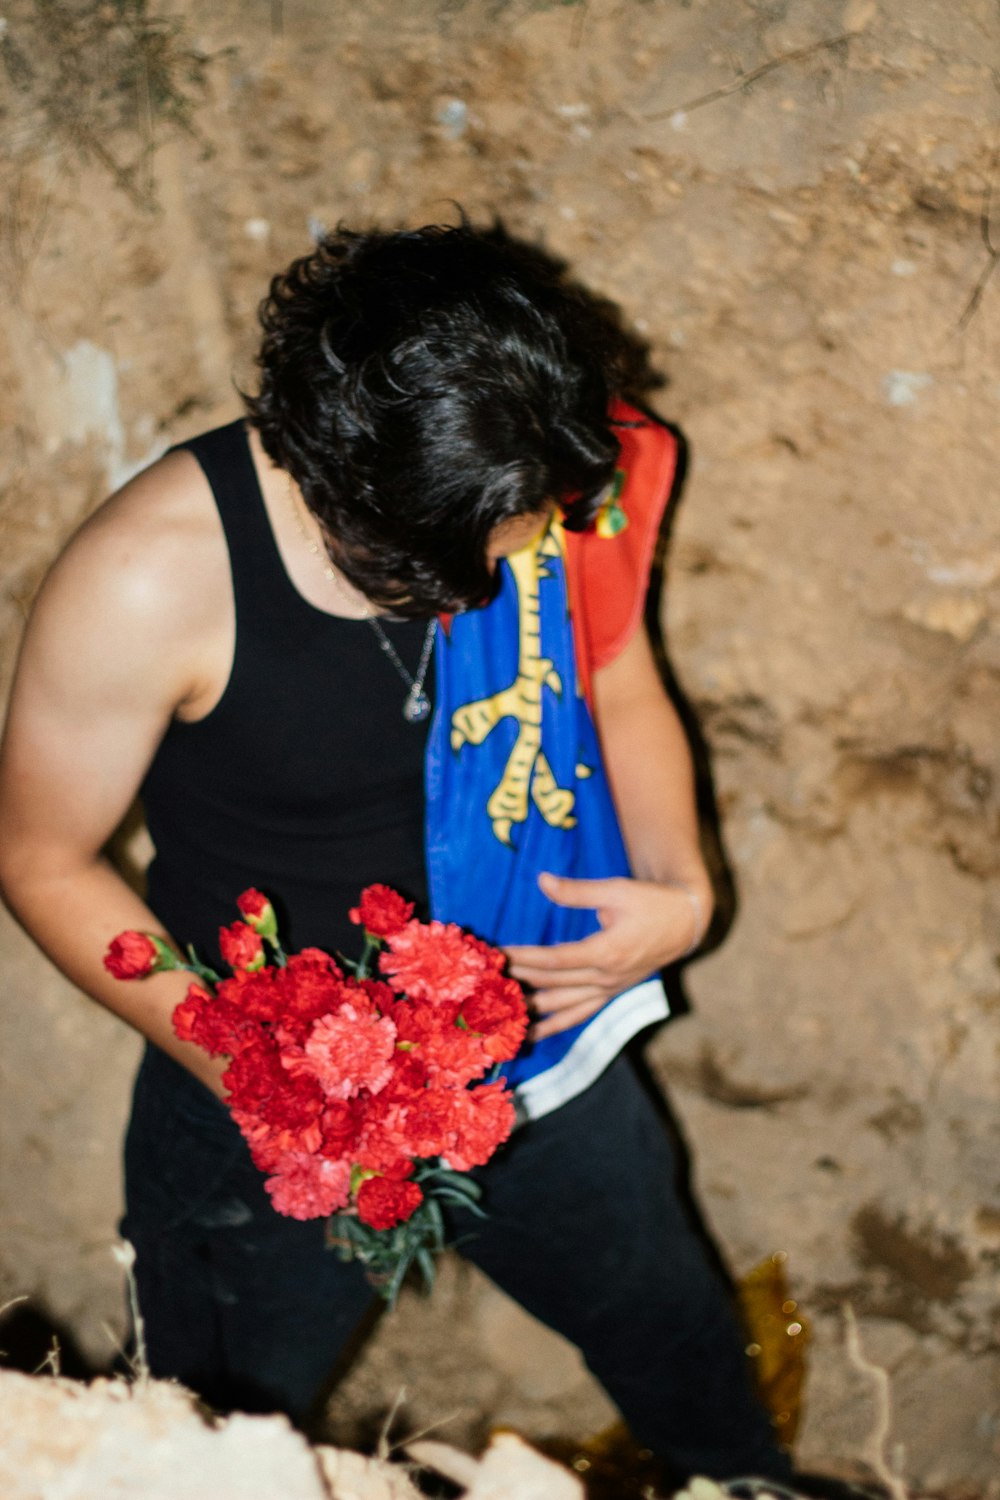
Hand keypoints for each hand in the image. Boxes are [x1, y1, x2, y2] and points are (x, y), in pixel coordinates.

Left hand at [504, 872, 711, 1040]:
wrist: (686, 923)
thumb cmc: (651, 902)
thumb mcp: (616, 890)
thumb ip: (577, 891)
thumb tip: (541, 880)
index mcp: (607, 952)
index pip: (555, 961)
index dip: (524, 959)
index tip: (497, 956)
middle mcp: (606, 978)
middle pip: (553, 983)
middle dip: (518, 980)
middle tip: (484, 979)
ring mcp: (608, 990)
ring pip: (562, 1005)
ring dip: (530, 1008)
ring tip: (497, 1011)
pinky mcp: (609, 995)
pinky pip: (578, 1015)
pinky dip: (553, 1026)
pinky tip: (531, 1035)